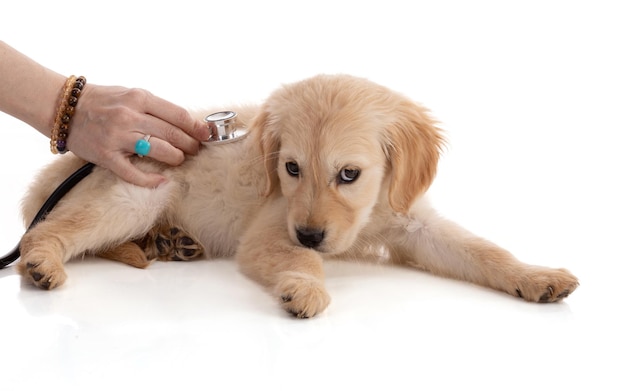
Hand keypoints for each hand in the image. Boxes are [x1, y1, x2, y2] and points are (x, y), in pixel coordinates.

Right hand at [67, 84, 209, 186]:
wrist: (63, 108)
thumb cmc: (102, 101)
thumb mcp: (130, 95)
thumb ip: (154, 107)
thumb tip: (186, 122)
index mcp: (138, 98)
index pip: (177, 115)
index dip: (195, 127)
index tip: (206, 135)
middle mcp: (129, 116)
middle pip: (172, 134)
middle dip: (190, 144)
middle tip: (195, 150)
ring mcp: (118, 137)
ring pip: (159, 151)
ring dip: (175, 157)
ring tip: (179, 159)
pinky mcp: (107, 156)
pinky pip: (133, 173)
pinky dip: (150, 180)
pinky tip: (162, 181)